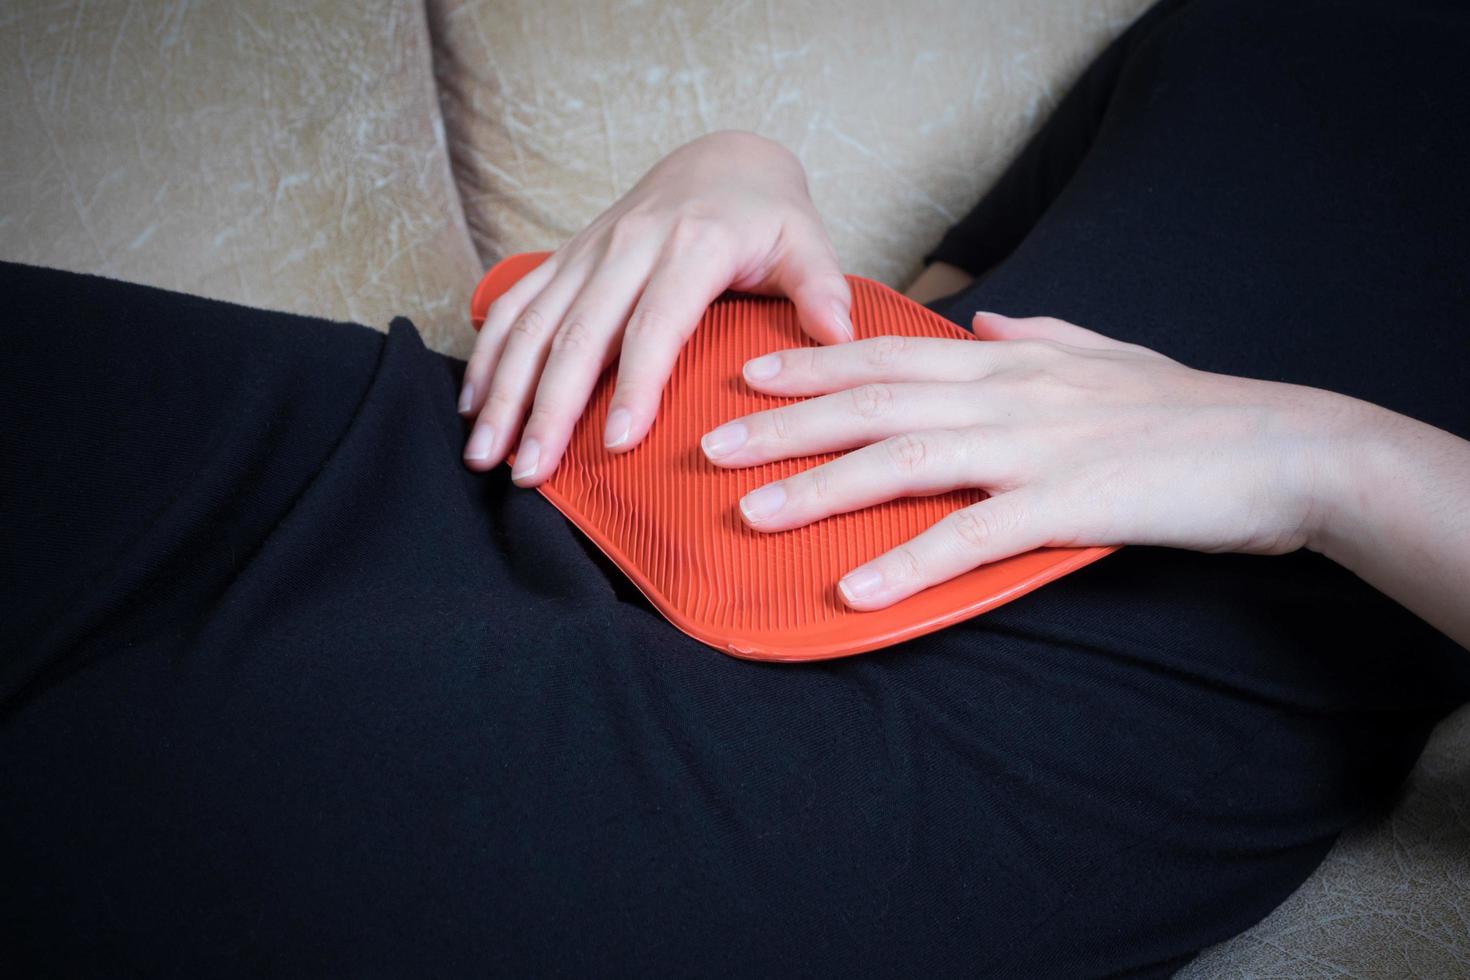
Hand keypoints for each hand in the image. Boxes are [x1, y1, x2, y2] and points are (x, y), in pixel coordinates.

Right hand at [458, 130, 852, 483]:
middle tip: (531, 473)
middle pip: (577, 335)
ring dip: (504, 392)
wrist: (721, 158)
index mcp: (692, 247)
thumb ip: (821, 288)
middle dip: (549, 409)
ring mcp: (588, 252)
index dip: (635, 386)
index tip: (615, 446)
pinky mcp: (564, 258)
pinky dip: (487, 355)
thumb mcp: (806, 241)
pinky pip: (513, 305)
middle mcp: (628, 246)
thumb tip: (840, 337)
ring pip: (531, 323)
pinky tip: (473, 407)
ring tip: (484, 456)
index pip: (655, 325)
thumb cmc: (767, 214)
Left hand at [700, 312, 1362, 609]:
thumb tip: (984, 319)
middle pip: (873, 403)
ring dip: (821, 489)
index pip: (888, 355)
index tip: (749, 371)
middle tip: (714, 444)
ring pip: (903, 461)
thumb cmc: (1185, 409)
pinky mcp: (1066, 504)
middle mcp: (1005, 393)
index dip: (813, 362)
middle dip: (786, 423)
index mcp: (1008, 360)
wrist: (1278, 447)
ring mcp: (1032, 448)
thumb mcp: (1104, 354)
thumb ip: (1037, 335)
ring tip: (753, 515)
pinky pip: (970, 537)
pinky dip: (907, 563)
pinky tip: (852, 590)